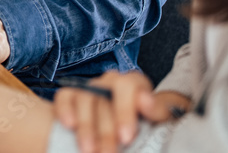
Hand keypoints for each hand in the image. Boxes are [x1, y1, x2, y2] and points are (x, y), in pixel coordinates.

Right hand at [54, 70, 190, 152]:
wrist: (134, 128)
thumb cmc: (150, 124)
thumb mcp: (163, 118)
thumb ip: (160, 109)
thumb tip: (148, 103)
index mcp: (134, 83)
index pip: (128, 86)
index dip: (125, 110)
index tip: (127, 136)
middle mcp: (110, 81)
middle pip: (104, 98)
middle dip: (106, 130)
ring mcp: (89, 87)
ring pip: (84, 99)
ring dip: (86, 126)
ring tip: (89, 150)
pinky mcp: (71, 96)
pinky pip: (64, 97)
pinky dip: (65, 109)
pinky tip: (69, 125)